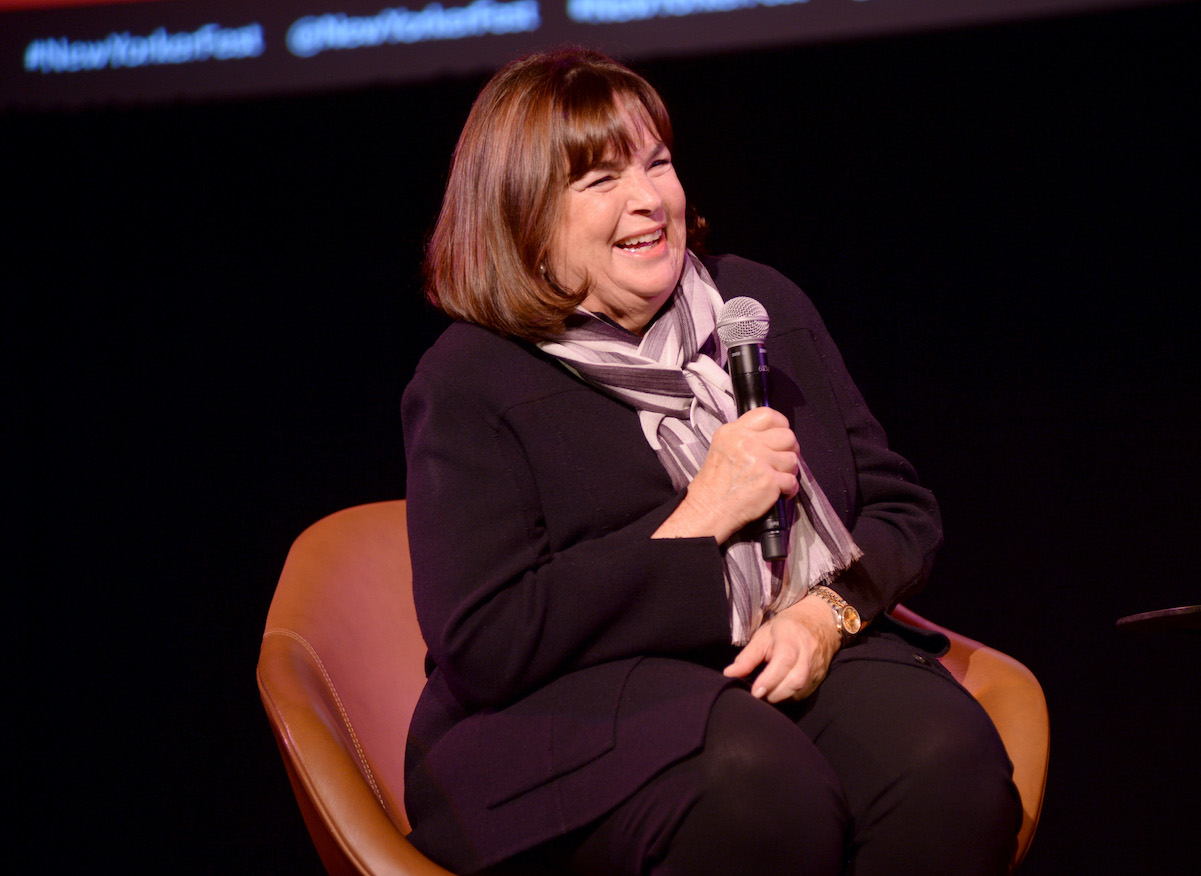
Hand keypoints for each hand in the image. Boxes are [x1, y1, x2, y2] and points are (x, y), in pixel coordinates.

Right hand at [653, 407, 799, 541]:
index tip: (780, 438)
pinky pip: (793, 481)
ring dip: (788, 471)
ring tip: (776, 479)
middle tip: (781, 461)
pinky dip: (789, 490)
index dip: (781, 425)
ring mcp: (759, 461)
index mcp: (733, 432)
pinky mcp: (769, 481)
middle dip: (789, 450)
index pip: (768, 415)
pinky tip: (778, 492)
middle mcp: (746, 443)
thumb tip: (772, 435)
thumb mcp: (722, 447)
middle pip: (787, 436)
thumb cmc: (716, 483)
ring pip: (793, 459)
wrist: (709, 509)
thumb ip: (745, 437)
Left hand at [722, 595, 840, 701]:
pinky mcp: (820, 677)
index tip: (755, 691)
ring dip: (781, 695)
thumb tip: (729, 674)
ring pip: (801, 689)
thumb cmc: (786, 628)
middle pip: (795, 679)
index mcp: (791, 637)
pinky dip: (790, 696)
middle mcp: (808, 653)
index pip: (784, 660)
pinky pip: (805, 693)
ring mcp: (817, 666)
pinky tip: (780, 691)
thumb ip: (747, 657)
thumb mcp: (763, 636)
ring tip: (767, 692)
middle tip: (758, 692)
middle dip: (774, 692)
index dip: (769, 679)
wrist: (819, 622)